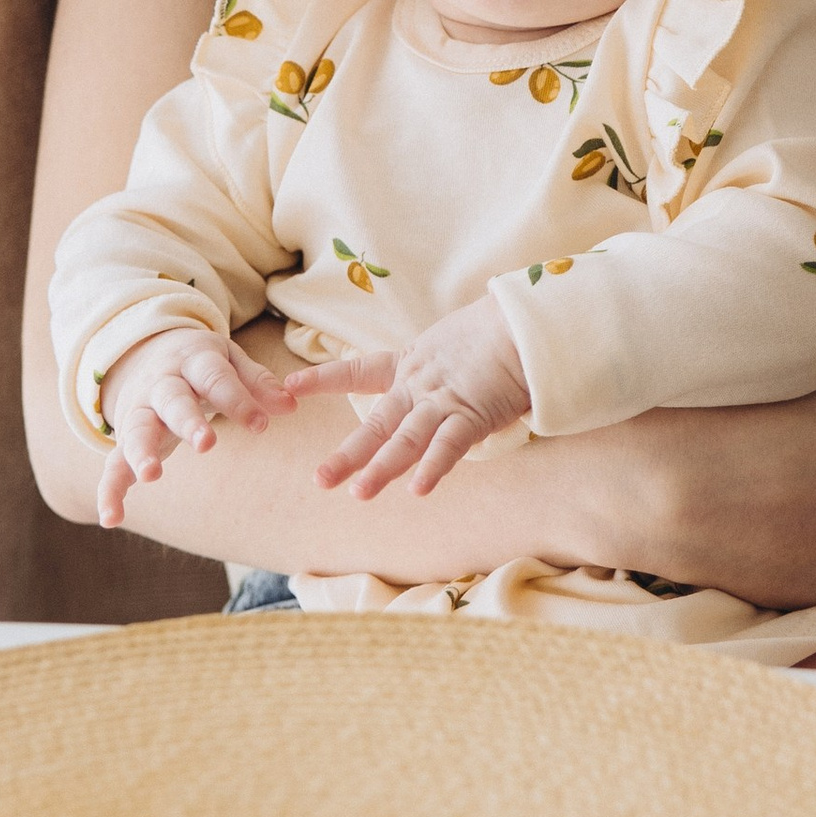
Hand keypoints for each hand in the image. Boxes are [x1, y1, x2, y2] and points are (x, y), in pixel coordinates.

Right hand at [96, 328, 292, 529]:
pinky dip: (109, 490)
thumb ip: (258, 383)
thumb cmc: (201, 364)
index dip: (238, 401)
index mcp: (193, 361)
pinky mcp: (124, 439)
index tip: (261, 424)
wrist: (146, 353)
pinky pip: (112, 465)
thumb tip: (292, 405)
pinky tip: (111, 519)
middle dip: (188, 421)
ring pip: (137, 430)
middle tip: (207, 443)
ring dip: (142, 452)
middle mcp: (162, 385)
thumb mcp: (230, 361)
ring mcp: (139, 412)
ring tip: (151, 476)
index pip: (216, 379)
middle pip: (173, 401)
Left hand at [287, 300, 533, 499]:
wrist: (526, 323)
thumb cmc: (498, 332)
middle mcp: (419, 387)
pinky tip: (418, 489)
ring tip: (358, 493)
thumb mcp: (453, 346)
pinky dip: (434, 466)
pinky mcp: (472, 414)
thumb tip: (438, 381)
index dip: (323, 378)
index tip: (290, 385)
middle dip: (348, 454)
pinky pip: (449, 444)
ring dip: (382, 468)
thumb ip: (439, 368)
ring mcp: (444, 402)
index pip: (358, 370)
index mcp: (411, 365)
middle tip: (321, 480)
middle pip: (377, 424)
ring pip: (405, 439)